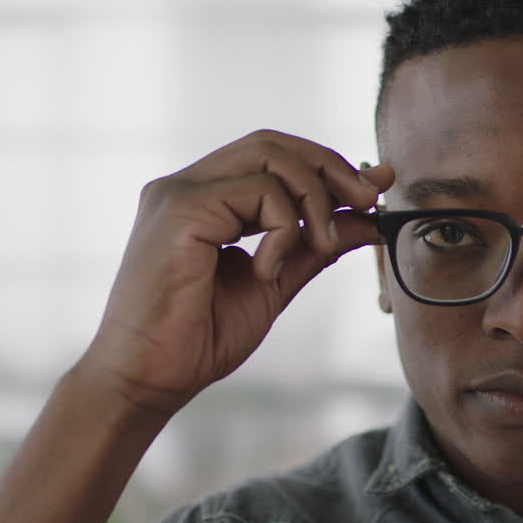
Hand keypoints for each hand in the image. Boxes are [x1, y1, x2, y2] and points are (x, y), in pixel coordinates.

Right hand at [80, 129, 394, 416]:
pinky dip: (284, 229)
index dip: (327, 165)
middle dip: (331, 168)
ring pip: (270, 157)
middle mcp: (187, 186)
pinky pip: (259, 192)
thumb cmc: (200, 338)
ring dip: (314, 199)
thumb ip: (316, 245)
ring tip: (319, 246)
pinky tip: (268, 270)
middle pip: (273, 143)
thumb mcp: (277, 282)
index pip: (271, 155)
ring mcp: (179, 193)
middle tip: (368, 201)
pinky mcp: (179, 209)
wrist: (149, 379)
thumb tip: (367, 215)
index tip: (373, 189)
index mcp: (204, 198)